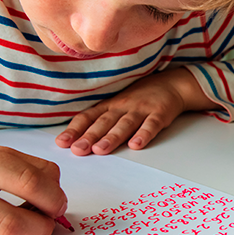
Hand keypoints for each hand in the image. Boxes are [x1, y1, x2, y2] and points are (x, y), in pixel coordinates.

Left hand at [55, 68, 217, 155]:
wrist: (172, 84)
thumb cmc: (140, 98)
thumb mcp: (117, 105)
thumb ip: (100, 120)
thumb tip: (75, 139)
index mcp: (110, 106)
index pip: (89, 116)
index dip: (75, 129)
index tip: (61, 143)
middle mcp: (123, 106)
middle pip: (104, 122)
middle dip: (89, 136)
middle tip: (77, 150)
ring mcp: (142, 109)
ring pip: (125, 124)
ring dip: (112, 137)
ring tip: (100, 150)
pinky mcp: (160, 113)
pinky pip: (151, 125)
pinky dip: (144, 135)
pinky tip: (136, 145)